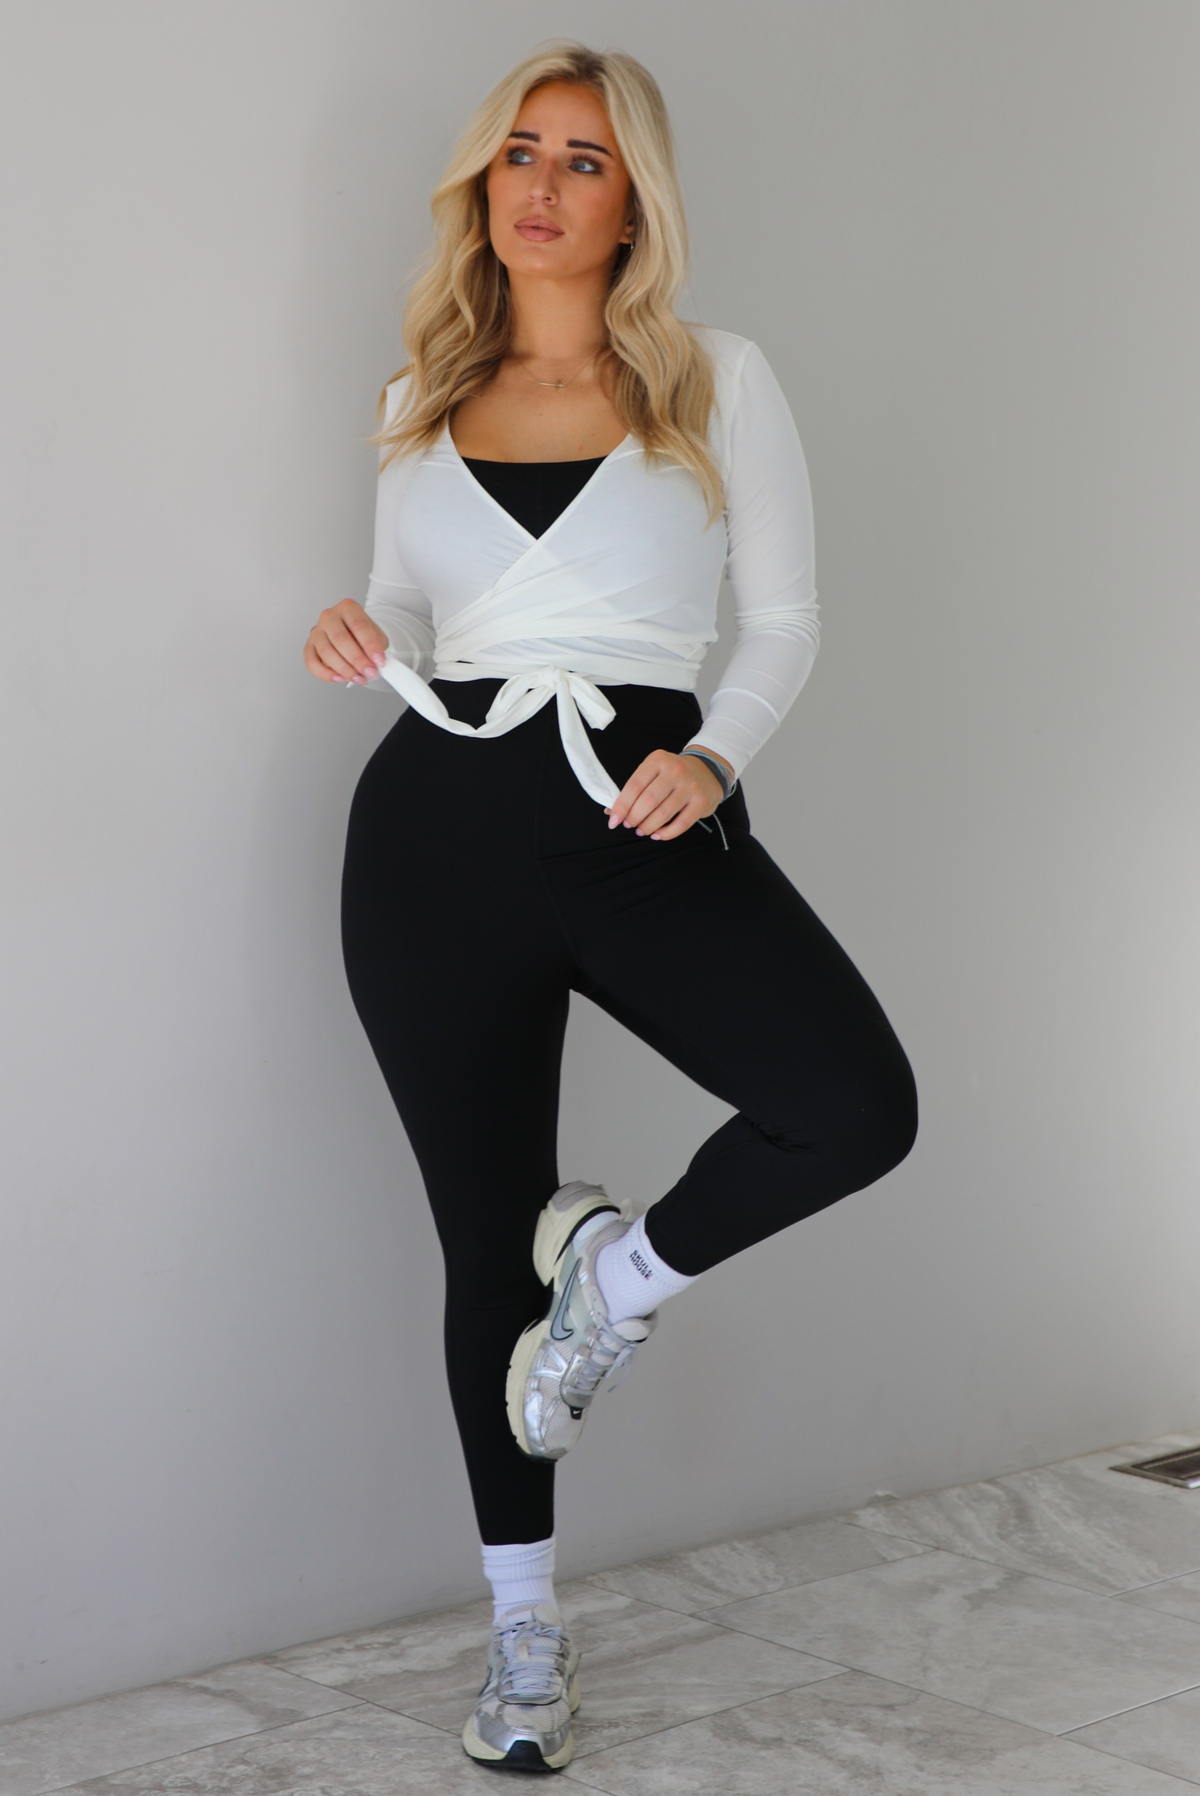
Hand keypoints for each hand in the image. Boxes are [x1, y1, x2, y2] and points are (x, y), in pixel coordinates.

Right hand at [304, 599, 388, 684]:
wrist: (353, 634)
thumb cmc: (363, 634)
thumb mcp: (377, 636)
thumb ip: (377, 648)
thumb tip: (375, 664)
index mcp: (348, 608)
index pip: (359, 626)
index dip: (370, 646)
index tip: (379, 662)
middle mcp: (329, 616)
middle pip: (340, 639)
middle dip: (358, 660)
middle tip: (370, 673)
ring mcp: (317, 631)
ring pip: (326, 652)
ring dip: (344, 669)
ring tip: (359, 678)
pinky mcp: (309, 646)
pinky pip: (312, 662)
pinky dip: (325, 674)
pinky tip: (339, 678)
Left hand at [606, 746, 732, 840]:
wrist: (708, 771)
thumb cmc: (673, 775)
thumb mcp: (654, 772)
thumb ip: (635, 789)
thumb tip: (612, 812)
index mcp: (657, 760)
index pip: (634, 786)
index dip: (622, 806)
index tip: (614, 821)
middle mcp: (675, 770)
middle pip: (648, 800)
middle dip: (634, 817)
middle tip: (630, 825)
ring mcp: (690, 785)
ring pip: (663, 813)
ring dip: (648, 827)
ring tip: (642, 830)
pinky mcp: (701, 801)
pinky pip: (681, 823)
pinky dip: (666, 833)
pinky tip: (657, 835)